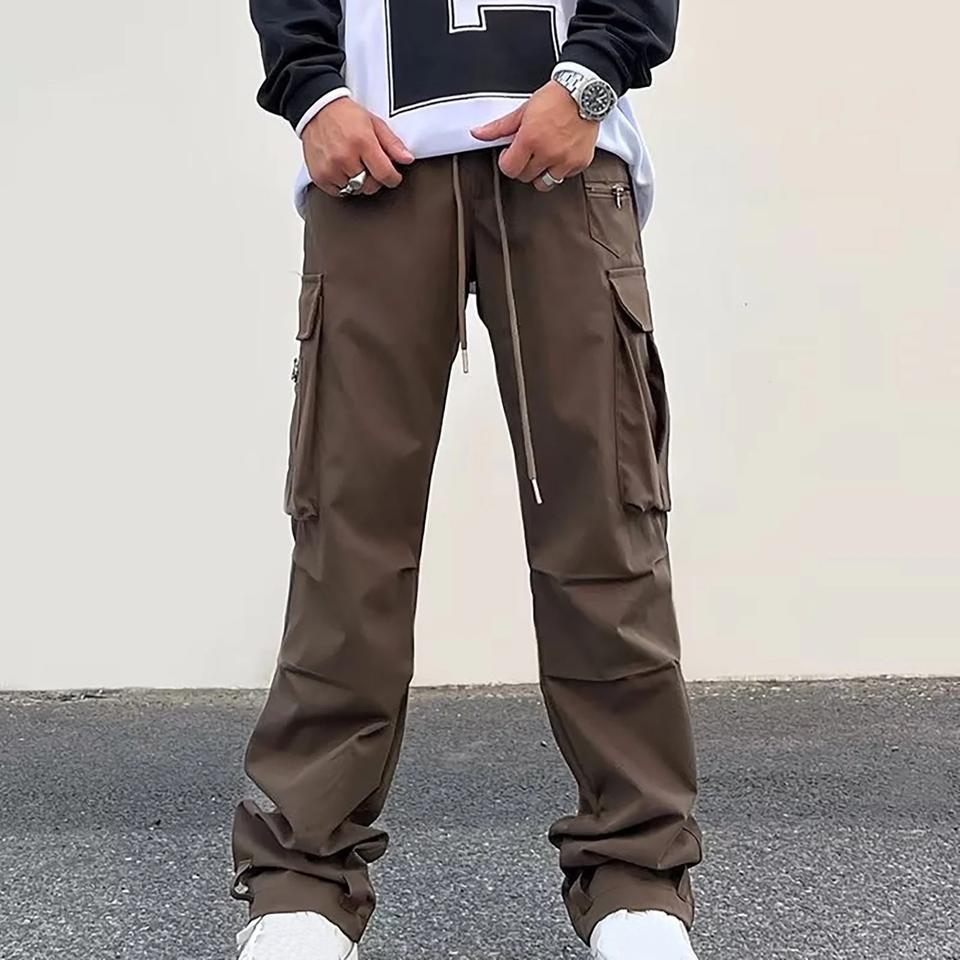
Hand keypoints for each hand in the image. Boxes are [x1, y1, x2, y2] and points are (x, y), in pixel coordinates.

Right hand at [302, 98, 413, 196]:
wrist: (317, 109)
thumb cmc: (345, 115)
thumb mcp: (374, 123)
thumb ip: (392, 144)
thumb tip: (407, 159)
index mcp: (362, 142)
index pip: (385, 174)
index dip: (393, 178)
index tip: (393, 176)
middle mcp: (345, 157)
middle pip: (369, 186)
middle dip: (374, 179)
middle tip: (369, 165)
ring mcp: (331, 168)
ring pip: (354, 190)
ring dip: (357, 181)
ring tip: (353, 163)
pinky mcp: (320, 176)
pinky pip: (338, 192)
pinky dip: (342, 184)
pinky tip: (342, 169)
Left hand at [471, 81, 599, 190]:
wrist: (585, 92)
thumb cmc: (556, 98)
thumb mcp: (523, 111)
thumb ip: (500, 127)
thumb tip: (479, 133)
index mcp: (530, 139)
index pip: (509, 169)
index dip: (507, 162)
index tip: (510, 155)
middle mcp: (548, 152)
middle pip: (526, 177)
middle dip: (523, 166)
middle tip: (529, 151)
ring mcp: (565, 159)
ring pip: (545, 182)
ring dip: (541, 173)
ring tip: (543, 156)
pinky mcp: (580, 162)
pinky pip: (564, 177)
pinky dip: (560, 169)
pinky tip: (560, 153)